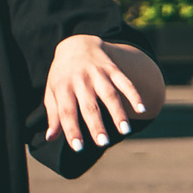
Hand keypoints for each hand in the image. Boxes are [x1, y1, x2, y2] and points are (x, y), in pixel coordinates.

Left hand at [46, 34, 149, 151]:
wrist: (77, 45)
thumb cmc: (63, 76)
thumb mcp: (52, 92)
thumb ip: (53, 115)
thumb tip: (50, 138)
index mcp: (63, 87)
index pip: (67, 111)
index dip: (72, 130)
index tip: (78, 148)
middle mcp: (81, 80)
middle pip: (89, 106)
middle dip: (96, 125)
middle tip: (103, 143)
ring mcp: (98, 74)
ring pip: (109, 95)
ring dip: (118, 113)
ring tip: (125, 131)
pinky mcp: (112, 69)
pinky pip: (125, 82)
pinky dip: (134, 95)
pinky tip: (142, 109)